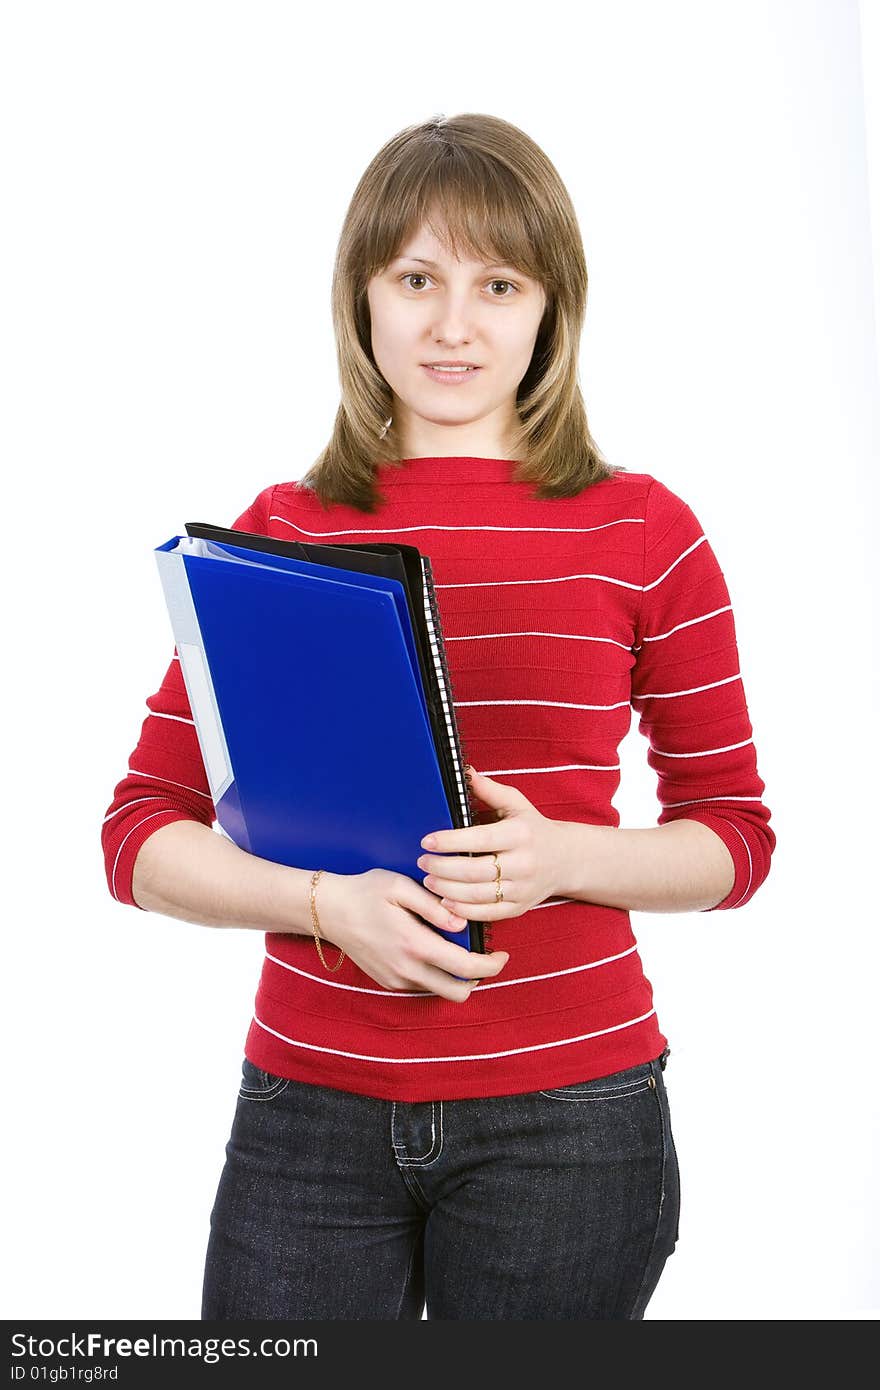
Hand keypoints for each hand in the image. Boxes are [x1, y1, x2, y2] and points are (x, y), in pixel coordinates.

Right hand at [315, 866, 509, 1002]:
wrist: (329, 911)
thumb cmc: (365, 892)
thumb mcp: (400, 887)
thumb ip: (434, 906)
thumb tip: (462, 923)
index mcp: (414, 945)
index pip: (466, 968)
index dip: (491, 965)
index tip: (502, 953)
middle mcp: (406, 970)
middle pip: (458, 992)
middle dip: (479, 978)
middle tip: (486, 956)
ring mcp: (396, 980)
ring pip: (440, 991)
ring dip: (455, 976)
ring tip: (457, 948)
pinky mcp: (388, 982)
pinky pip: (422, 985)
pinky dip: (435, 974)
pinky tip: (432, 949)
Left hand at [417, 767, 569, 920]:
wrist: (566, 860)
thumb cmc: (533, 828)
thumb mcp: (516, 804)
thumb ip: (489, 790)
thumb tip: (465, 771)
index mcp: (520, 834)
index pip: (479, 839)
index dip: (450, 841)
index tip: (427, 841)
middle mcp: (523, 863)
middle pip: (474, 870)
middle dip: (442, 867)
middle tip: (423, 862)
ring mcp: (522, 888)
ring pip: (477, 895)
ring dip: (447, 890)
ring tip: (429, 880)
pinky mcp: (519, 907)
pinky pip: (487, 914)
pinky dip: (463, 910)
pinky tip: (446, 901)